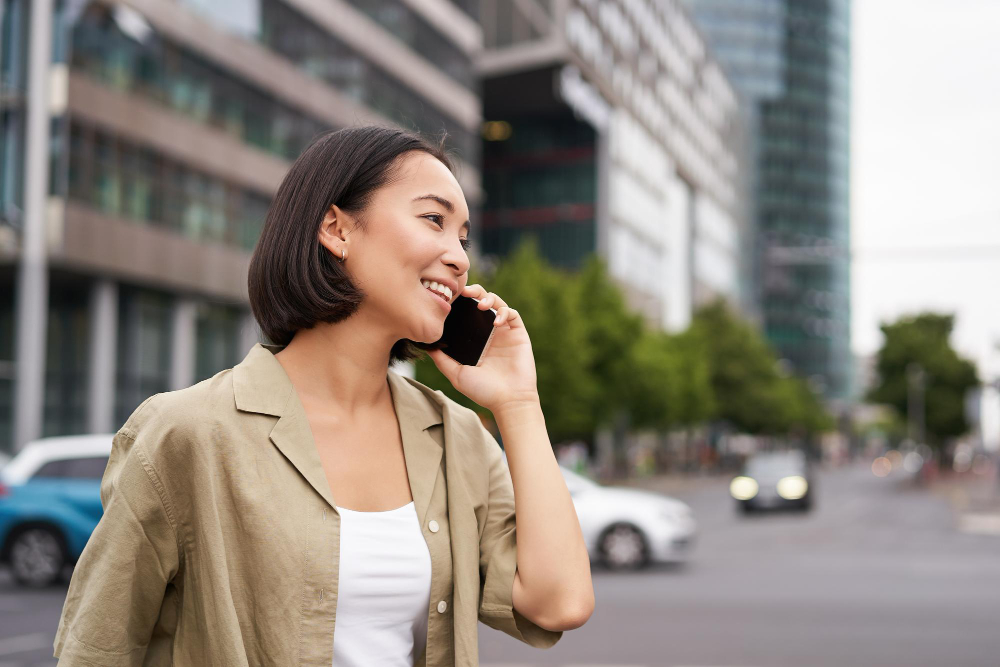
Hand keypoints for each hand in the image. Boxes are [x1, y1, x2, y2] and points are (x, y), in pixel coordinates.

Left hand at [426, 284, 538, 411]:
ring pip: (498, 303)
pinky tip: (496, 322)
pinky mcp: (518, 334)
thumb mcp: (456, 374)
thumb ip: (442, 359)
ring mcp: (504, 332)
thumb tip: (426, 345)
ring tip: (480, 305)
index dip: (460, 303)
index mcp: (475, 339)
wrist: (508, 401)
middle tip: (464, 291)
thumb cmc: (483, 391)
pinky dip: (504, 312)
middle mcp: (489, 333)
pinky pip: (512, 314)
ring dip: (489, 298)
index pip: (467, 313)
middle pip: (482, 301)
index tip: (449, 297)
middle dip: (474, 291)